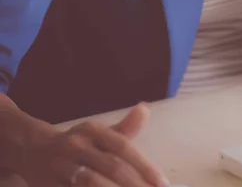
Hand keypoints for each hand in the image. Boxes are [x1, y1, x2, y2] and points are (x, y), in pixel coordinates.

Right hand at [18, 103, 167, 186]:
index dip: (143, 166)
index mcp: (92, 130)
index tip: (162, 183)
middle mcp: (76, 145)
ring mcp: (60, 166)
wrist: (30, 149)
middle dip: (134, 184)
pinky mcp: (48, 184)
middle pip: (110, 167)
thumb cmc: (77, 144)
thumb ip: (124, 128)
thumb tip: (145, 109)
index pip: (123, 148)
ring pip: (91, 183)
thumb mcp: (98, 133)